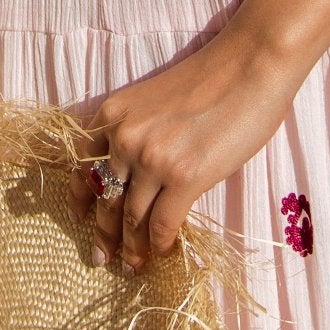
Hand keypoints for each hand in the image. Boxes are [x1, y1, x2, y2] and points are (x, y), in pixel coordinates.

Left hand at [71, 23, 295, 271]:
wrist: (250, 64)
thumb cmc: (210, 78)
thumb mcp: (152, 100)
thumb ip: (136, 132)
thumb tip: (131, 178)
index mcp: (113, 115)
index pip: (83, 167)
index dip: (79, 199)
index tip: (79, 219)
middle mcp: (125, 138)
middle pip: (106, 199)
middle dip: (103, 233)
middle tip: (101, 257)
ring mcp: (153, 159)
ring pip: (133, 219)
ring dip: (132, 248)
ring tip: (132, 265)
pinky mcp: (186, 177)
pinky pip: (163, 225)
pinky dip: (160, 245)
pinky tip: (163, 254)